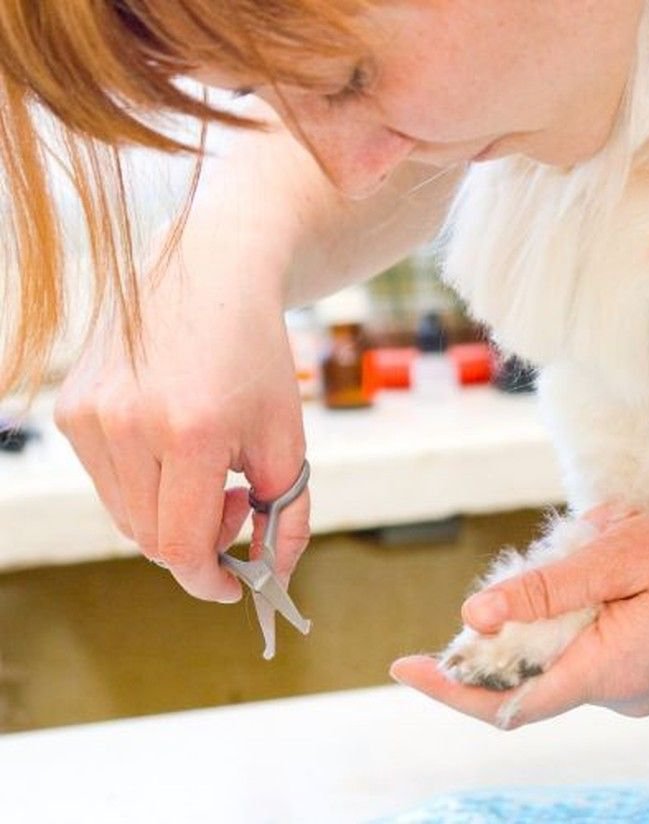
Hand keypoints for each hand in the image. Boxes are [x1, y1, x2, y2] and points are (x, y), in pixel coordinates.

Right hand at [55, 237, 307, 602]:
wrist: (209, 274)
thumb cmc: (257, 358)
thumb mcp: (288, 439)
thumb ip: (287, 516)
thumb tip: (275, 576)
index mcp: (188, 433)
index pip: (180, 547)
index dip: (209, 580)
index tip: (234, 586)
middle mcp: (126, 425)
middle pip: (150, 539)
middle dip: (199, 543)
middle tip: (239, 504)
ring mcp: (89, 415)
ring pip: (124, 515)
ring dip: (170, 515)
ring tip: (211, 469)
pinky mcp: (70, 407)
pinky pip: (106, 480)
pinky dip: (144, 484)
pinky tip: (177, 444)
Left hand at [391, 505, 648, 727]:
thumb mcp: (624, 555)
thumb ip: (546, 592)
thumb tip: (474, 617)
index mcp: (608, 674)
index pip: (506, 701)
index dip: (451, 686)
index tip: (405, 666)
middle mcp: (620, 693)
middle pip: (537, 661)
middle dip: (539, 598)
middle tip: (591, 533)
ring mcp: (642, 685)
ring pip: (572, 636)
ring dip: (579, 583)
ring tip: (628, 528)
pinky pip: (602, 632)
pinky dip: (603, 590)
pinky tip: (639, 544)